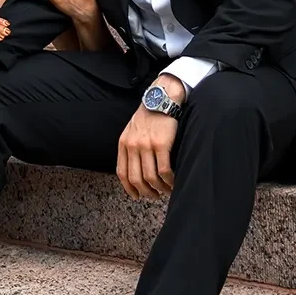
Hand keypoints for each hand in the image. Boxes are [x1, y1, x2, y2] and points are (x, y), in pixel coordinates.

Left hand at [117, 77, 183, 198]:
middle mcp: (133, 145)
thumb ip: (131, 147)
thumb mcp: (132, 130)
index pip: (122, 173)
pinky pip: (164, 170)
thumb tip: (135, 169)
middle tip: (154, 196)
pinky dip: (169, 181)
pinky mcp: (162, 144)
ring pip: (151, 177)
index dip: (129, 188)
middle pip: (136, 178)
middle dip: (145, 192)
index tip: (136, 195)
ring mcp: (147, 145)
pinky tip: (173, 182)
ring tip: (165, 190)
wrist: (162, 98)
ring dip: (159, 188)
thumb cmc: (150, 115)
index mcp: (124, 143)